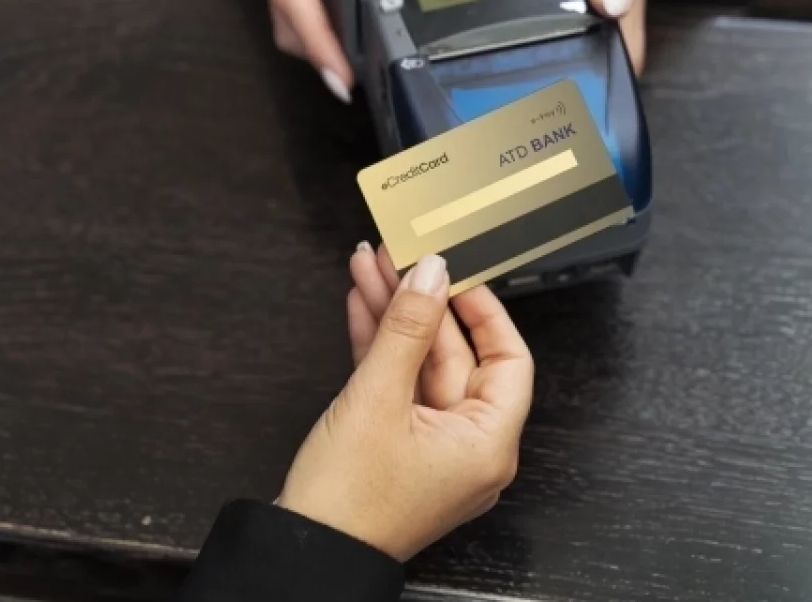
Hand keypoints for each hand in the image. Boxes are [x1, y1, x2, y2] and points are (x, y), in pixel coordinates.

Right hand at [277, 244, 533, 560]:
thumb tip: (432, 275)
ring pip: (419, 366)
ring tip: (367, 270)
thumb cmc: (347, 502)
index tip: (455, 272)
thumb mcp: (378, 397)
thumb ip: (408, 328)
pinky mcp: (397, 447)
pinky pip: (397, 386)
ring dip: (392, 318)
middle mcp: (468, 448)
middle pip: (454, 356)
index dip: (481, 310)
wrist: (303, 551)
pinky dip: (379, 348)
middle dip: (418, 304)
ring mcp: (431, 448)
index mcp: (487, 444)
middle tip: (394, 260)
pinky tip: (362, 309)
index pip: (508, 359)